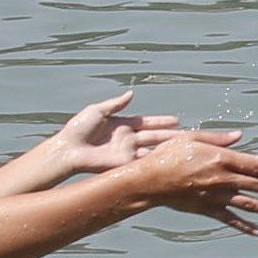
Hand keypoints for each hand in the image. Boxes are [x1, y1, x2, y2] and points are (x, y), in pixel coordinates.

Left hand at [53, 88, 181, 173]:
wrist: (69, 149)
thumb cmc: (78, 128)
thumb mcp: (97, 111)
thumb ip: (116, 104)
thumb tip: (131, 93)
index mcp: (123, 125)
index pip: (147, 123)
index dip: (161, 121)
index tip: (176, 120)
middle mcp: (128, 139)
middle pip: (154, 136)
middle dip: (170, 135)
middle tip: (188, 135)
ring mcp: (128, 152)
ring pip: (152, 149)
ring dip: (166, 148)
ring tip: (184, 148)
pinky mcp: (124, 163)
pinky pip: (143, 161)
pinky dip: (156, 160)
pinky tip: (169, 159)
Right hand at [136, 132, 257, 234]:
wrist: (148, 181)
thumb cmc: (167, 155)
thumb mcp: (191, 138)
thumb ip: (218, 137)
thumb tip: (240, 137)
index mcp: (221, 159)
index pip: (256, 165)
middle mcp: (222, 179)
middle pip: (257, 185)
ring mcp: (215, 196)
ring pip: (248, 204)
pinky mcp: (206, 209)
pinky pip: (229, 219)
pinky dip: (244, 225)